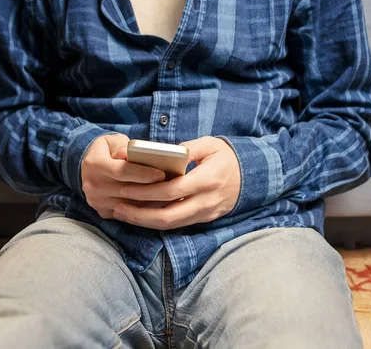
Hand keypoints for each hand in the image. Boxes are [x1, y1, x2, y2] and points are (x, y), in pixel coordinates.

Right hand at [81, 134, 165, 218]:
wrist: (90, 166)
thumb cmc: (109, 150)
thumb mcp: (114, 142)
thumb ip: (123, 147)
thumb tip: (130, 153)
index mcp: (94, 164)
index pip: (122, 171)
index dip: (143, 173)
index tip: (162, 174)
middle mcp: (92, 185)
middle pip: (127, 191)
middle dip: (151, 189)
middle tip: (173, 186)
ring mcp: (96, 201)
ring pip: (129, 206)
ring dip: (151, 202)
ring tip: (170, 196)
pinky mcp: (103, 212)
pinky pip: (128, 214)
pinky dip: (144, 210)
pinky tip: (159, 205)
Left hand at [111, 136, 240, 229]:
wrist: (252, 176)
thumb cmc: (227, 157)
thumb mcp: (211, 145)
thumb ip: (188, 148)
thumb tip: (164, 152)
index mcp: (207, 180)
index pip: (172, 191)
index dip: (146, 192)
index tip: (125, 187)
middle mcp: (206, 201)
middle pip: (168, 216)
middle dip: (139, 214)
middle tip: (117, 207)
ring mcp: (205, 213)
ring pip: (171, 225)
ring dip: (144, 222)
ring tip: (123, 213)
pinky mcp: (204, 219)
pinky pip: (177, 225)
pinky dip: (156, 222)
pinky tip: (140, 216)